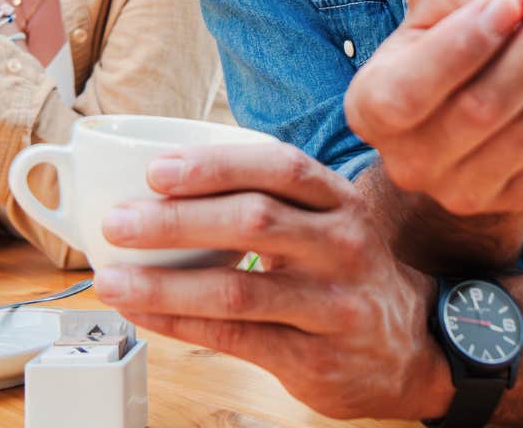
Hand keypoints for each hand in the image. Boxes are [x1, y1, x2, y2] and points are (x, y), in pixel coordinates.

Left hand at [90, 143, 453, 420]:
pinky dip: (181, 324)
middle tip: (119, 221)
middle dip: (176, 220)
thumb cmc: (346, 275)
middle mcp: (342, 246)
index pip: (281, 168)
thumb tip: (164, 187)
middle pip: (254, 221)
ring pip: (237, 288)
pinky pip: (235, 337)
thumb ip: (270, 201)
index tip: (157, 170)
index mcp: (340, 202)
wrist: (409, 350)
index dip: (216, 166)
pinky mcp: (312, 356)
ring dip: (164, 284)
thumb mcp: (328, 224)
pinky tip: (145, 315)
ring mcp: (331, 305)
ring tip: (112, 280)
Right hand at [343, 0, 522, 217]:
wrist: (466, 100)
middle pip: (477, 111)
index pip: (407, 92)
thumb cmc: (447, 38)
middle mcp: (409, 161)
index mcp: (372, 107)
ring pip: (522, 136)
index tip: (507, 5)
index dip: (461, 47)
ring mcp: (460, 192)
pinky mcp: (512, 202)